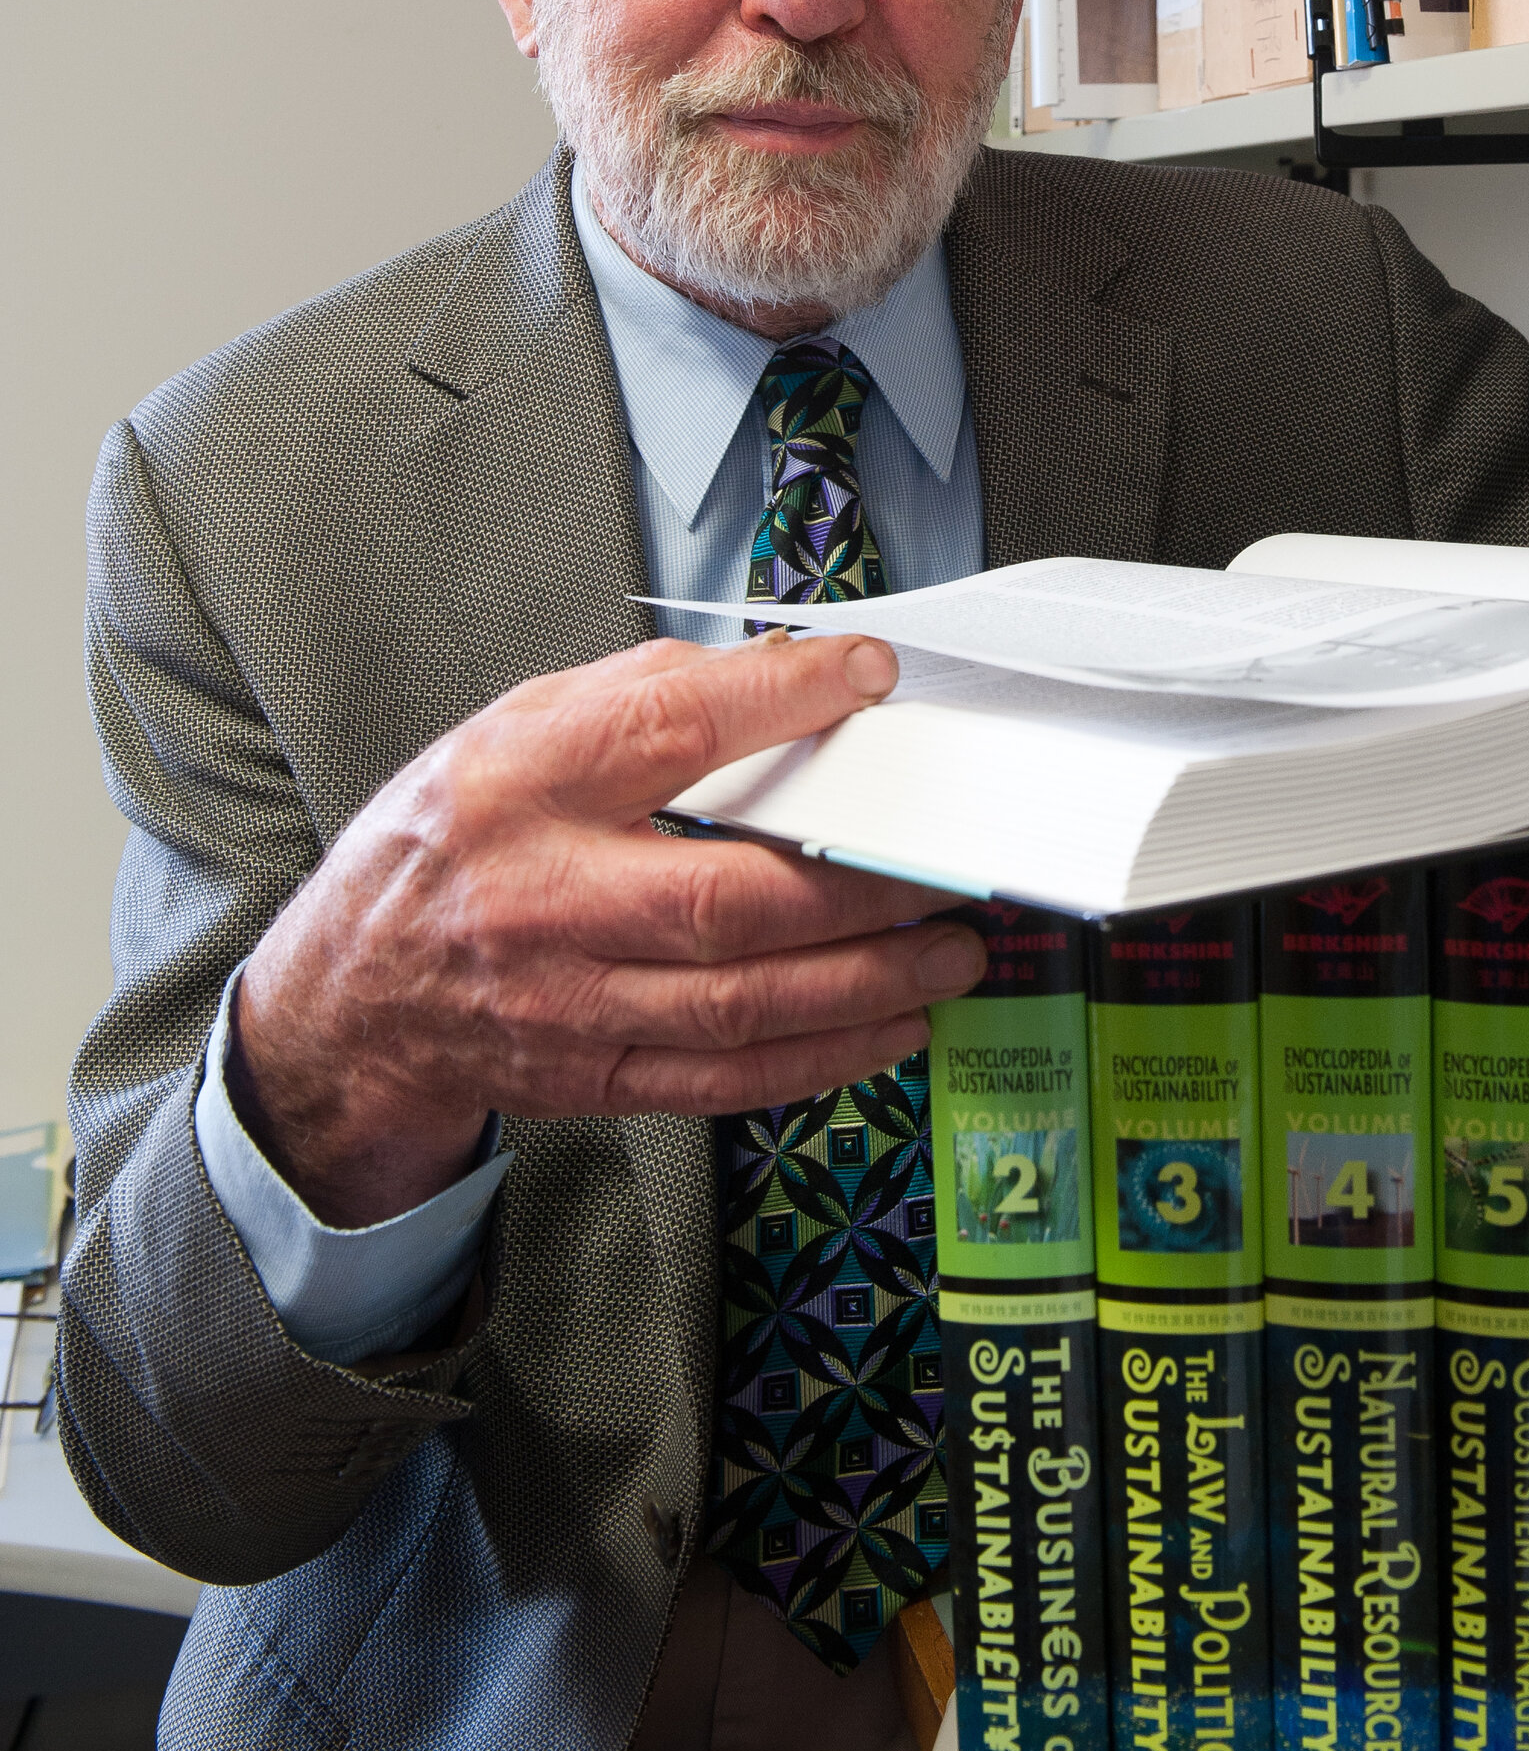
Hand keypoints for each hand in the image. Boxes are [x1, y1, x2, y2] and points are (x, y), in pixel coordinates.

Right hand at [229, 634, 983, 1228]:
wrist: (353, 995)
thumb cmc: (451, 842)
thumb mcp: (513, 729)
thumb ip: (640, 698)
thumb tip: (779, 672)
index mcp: (524, 785)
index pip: (665, 731)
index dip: (778, 699)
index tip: (868, 676)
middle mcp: (546, 897)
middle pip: (724, 898)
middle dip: (860, 886)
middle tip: (949, 867)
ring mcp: (571, 1001)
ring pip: (741, 1002)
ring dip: (869, 982)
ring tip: (953, 953)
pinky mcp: (597, 1076)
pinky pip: (727, 1078)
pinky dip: (824, 1057)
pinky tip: (893, 1027)